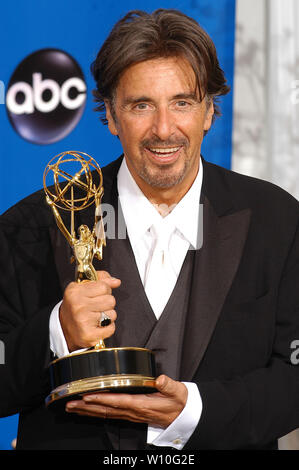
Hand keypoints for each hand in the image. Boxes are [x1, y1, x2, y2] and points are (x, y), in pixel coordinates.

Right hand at [59, 271, 120, 351]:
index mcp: (75, 291)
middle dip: (107, 303)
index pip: (104, 287)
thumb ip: (101, 279)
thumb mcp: (83, 287)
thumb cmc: (76, 305)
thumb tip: (116, 282)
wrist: (64, 328)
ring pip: (112, 314)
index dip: (104, 291)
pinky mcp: (89, 335)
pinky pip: (111, 328)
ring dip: (108, 316)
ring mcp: (83, 321)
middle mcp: (78, 306)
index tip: (96, 295)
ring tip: (96, 316)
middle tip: (96, 307)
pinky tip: (98, 326)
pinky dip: (108, 328)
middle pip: (111, 300)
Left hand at [65, 374, 187, 427]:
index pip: (119, 401)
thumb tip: (160, 379)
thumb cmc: (178, 402)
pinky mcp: (130, 414)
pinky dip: (95, 413)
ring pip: (105, 414)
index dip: (103, 399)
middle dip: (87, 407)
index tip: (88, 396)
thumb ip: (168, 385)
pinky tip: (86, 411)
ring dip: (87, 411)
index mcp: (142, 404)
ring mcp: (130, 414)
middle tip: (70, 403)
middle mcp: (133, 411)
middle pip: (106, 410)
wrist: (183, 416)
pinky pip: (109, 414)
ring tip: (71, 407)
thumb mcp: (177, 391)